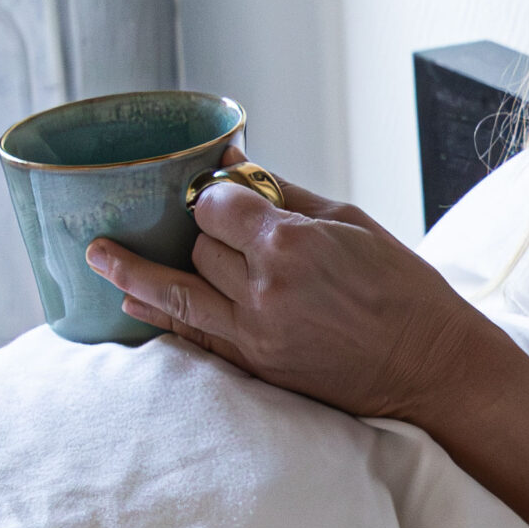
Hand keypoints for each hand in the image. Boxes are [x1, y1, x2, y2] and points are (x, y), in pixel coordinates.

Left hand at [85, 148, 484, 421]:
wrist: (431, 366)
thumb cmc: (400, 286)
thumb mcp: (347, 222)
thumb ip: (281, 191)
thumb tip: (231, 159)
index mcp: (291, 245)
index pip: (215, 207)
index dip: (211, 197)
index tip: (218, 197)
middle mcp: (264, 291)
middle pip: (198, 249)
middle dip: (202, 234)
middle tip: (213, 226)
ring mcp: (256, 335)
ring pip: (178, 293)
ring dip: (138, 271)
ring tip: (96, 255)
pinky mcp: (257, 368)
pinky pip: (193, 338)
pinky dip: (159, 317)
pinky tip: (130, 302)